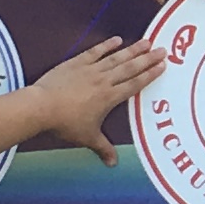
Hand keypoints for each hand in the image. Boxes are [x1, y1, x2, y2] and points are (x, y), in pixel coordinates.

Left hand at [21, 35, 163, 160]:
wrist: (42, 107)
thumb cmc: (65, 123)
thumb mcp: (87, 138)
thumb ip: (103, 148)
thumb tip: (112, 164)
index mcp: (109, 98)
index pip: (134, 84)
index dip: (150, 75)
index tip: (162, 66)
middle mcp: (103, 81)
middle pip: (130, 68)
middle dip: (148, 59)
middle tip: (162, 49)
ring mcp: (90, 70)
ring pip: (116, 57)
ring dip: (132, 50)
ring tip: (146, 41)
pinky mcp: (76, 63)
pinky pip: (95, 52)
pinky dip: (107, 45)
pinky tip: (117, 40)